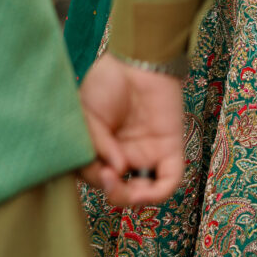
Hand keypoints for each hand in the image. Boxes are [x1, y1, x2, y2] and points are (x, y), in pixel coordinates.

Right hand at [78, 52, 184, 206]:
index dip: (94, 180)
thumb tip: (116, 170)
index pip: (96, 178)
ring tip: (120, 182)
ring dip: (132, 198)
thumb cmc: (107, 82)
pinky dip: (159, 192)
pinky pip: (170, 179)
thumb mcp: (86, 115)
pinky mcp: (170, 147)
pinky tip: (144, 188)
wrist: (136, 58)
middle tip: (107, 176)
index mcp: (101, 149)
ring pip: (144, 193)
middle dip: (112, 191)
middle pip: (120, 191)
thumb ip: (95, 145)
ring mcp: (147, 153)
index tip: (93, 167)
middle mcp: (124, 155)